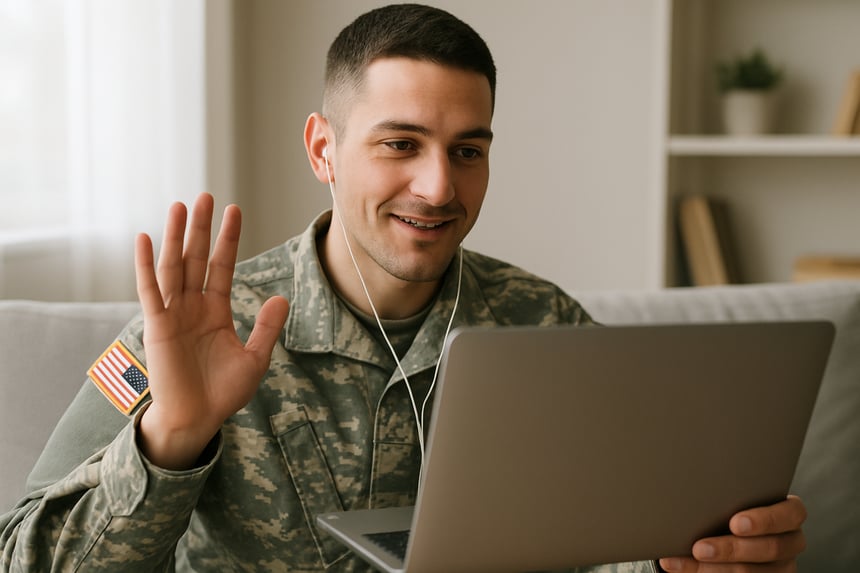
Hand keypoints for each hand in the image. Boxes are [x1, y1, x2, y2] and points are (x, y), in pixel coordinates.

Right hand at [135, 193, 288, 469]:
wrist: (198, 419)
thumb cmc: (223, 393)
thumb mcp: (254, 358)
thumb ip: (266, 327)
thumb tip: (280, 297)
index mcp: (215, 311)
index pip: (222, 266)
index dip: (228, 239)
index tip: (234, 210)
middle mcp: (193, 307)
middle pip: (197, 258)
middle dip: (202, 228)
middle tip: (206, 196)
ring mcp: (173, 314)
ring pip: (174, 267)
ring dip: (176, 237)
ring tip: (180, 206)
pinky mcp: (156, 326)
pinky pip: (149, 291)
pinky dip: (146, 266)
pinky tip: (144, 239)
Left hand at [659, 495, 806, 571]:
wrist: (726, 539)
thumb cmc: (728, 509)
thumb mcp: (733, 499)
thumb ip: (727, 495)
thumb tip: (692, 487)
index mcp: (789, 514)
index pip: (791, 514)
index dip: (764, 520)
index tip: (735, 523)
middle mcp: (791, 542)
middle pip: (771, 548)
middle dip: (731, 549)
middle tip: (700, 548)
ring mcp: (782, 567)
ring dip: (714, 569)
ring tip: (687, 560)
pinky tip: (682, 566)